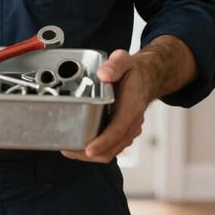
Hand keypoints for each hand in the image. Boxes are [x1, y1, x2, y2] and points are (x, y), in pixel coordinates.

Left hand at [61, 49, 146, 163]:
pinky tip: (81, 143)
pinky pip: (112, 146)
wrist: (146, 78)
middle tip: (69, 150)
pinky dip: (97, 148)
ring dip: (92, 153)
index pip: (118, 129)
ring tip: (70, 149)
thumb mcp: (124, 60)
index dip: (103, 142)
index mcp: (132, 105)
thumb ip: (114, 65)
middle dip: (92, 153)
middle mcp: (132, 121)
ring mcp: (128, 128)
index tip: (89, 149)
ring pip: (112, 150)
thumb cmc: (132, 71)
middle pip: (114, 146)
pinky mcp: (123, 131)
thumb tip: (103, 74)